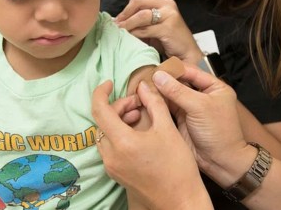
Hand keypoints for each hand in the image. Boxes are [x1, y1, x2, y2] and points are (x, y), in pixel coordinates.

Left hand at [92, 80, 212, 209]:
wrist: (180, 201)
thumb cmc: (177, 166)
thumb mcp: (168, 129)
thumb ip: (154, 103)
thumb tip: (144, 86)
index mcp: (122, 142)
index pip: (99, 110)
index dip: (101, 92)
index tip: (109, 83)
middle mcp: (111, 156)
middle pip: (103, 122)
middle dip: (119, 107)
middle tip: (139, 103)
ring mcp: (112, 167)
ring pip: (105, 134)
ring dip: (119, 120)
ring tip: (140, 116)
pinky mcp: (116, 174)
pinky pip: (110, 147)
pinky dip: (119, 134)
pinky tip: (138, 132)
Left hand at [115, 0, 203, 62]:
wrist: (188, 56)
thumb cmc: (170, 43)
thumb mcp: (154, 29)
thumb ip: (142, 23)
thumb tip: (120, 22)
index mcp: (164, 3)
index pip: (139, 0)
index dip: (126, 9)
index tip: (117, 20)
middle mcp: (168, 6)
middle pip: (138, 4)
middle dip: (125, 16)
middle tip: (116, 26)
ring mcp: (170, 16)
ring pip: (141, 16)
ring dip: (128, 25)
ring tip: (120, 32)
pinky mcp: (169, 28)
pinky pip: (146, 29)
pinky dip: (135, 33)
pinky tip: (130, 38)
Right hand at [151, 64, 247, 178]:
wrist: (220, 162)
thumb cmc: (220, 133)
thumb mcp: (200, 107)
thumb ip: (178, 91)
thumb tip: (158, 76)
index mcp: (214, 87)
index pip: (191, 71)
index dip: (174, 70)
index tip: (156, 68)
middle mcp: (202, 94)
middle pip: (179, 82)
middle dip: (164, 80)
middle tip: (146, 77)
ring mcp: (191, 107)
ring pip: (171, 94)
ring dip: (159, 91)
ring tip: (142, 86)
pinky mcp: (181, 119)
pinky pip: (167, 106)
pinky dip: (157, 103)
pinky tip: (145, 98)